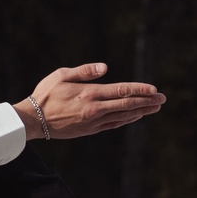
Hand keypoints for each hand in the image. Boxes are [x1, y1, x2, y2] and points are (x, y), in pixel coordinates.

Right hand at [15, 63, 164, 139]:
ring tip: (155, 107)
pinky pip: (114, 124)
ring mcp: (94, 122)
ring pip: (123, 116)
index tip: (155, 89)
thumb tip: (105, 67)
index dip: (140, 90)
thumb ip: (85, 71)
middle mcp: (95, 109)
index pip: (121, 91)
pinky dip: (127, 119)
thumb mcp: (62, 75)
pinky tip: (136, 116)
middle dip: (147, 101)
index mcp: (89, 94)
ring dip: (141, 111)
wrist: (33, 120)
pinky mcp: (91, 130)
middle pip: (127, 105)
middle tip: (163, 99)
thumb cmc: (45, 94)